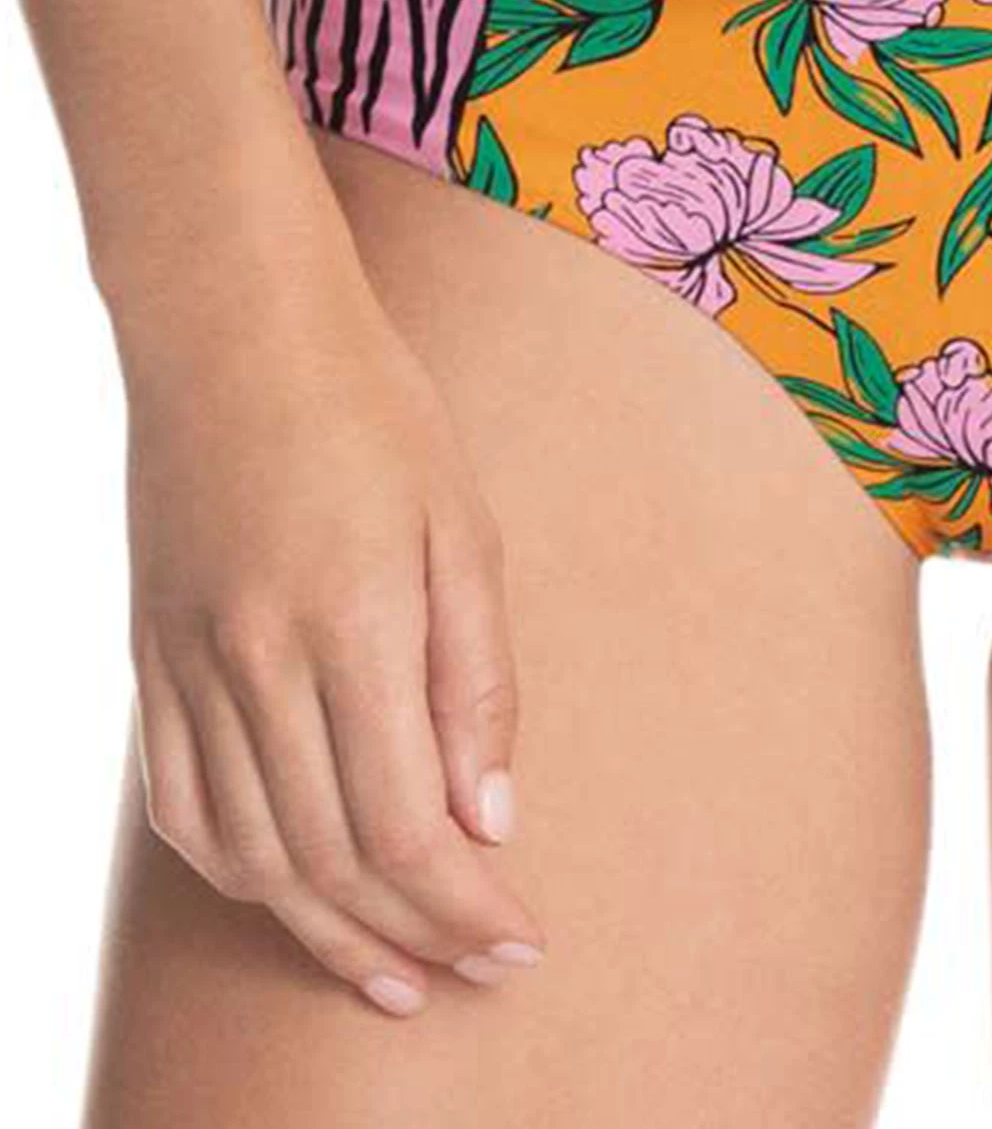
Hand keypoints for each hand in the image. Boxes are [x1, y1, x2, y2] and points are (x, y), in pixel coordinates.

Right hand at [120, 275, 542, 1017]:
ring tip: (396, 976)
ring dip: (325, 931)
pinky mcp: (151, 663)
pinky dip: (237, 875)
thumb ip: (476, 680)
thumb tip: (488, 820)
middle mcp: (255, 662)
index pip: (405, 825)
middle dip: (415, 935)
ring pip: (250, 854)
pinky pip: (180, 807)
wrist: (236, 336)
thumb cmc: (377, 416)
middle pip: (330, 859)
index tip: (519, 945)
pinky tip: (290, 898)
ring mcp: (187, 668)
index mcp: (353, 623)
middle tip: (481, 972)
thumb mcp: (465, 529)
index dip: (463, 906)